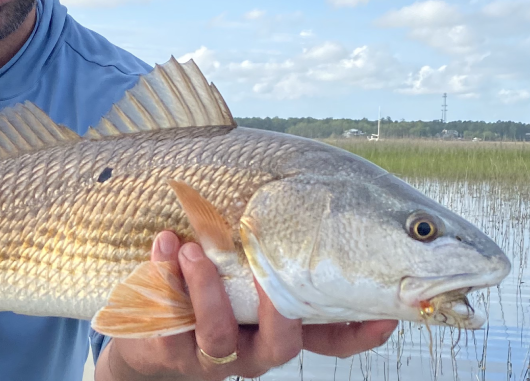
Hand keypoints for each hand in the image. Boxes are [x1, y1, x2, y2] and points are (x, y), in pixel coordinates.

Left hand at [99, 231, 396, 379]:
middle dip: (276, 309)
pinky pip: (166, 321)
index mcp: (280, 324)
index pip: (331, 336)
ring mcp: (209, 353)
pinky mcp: (167, 350)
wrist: (141, 327)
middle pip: (281, 343)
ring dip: (207, 289)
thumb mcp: (242, 257)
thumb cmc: (203, 274)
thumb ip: (276, 233)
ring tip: (194, 248)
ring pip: (218, 334)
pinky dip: (163, 275)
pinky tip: (164, 242)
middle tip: (265, 271)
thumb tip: (316, 178)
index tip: (389, 314)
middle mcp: (252, 345)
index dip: (360, 331)